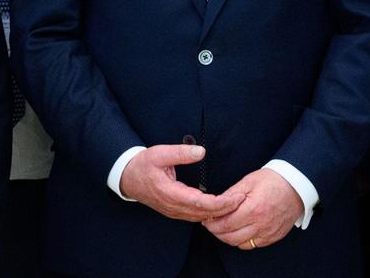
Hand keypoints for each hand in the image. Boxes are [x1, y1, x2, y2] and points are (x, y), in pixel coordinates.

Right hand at [120, 144, 237, 221]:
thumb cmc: (143, 165)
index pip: (201, 203)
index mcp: (171, 193)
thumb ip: (181, 152)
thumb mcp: (160, 153)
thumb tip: (201, 151)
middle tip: (242, 200)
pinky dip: (208, 213)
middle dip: (224, 209)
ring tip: (234, 204)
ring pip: (199, 217)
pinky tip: (218, 207)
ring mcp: (173, 210)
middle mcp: (173, 206)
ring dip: (217, 213)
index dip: (220, 203)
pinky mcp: (174, 210)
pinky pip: (194, 216)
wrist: (127, 177)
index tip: (235, 198)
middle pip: (203, 214)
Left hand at [203, 167, 302, 249]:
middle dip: (217, 232)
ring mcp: (268, 233)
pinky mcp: (273, 237)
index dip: (212, 223)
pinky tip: (239, 231)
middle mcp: (261, 224)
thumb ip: (231, 194)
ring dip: (228, 238)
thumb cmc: (273, 180)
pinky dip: (242, 241)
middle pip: (230, 237)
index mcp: (253, 209)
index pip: (225, 224)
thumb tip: (216, 204)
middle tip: (211, 224)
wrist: (296, 185)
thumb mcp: (249, 181)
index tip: (206, 219)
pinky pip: (253, 245)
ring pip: (240, 244)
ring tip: (224, 227)